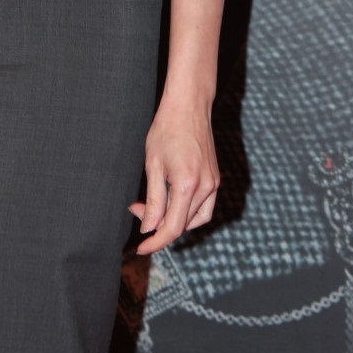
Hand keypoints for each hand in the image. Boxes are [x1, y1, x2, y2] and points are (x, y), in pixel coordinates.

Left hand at [128, 96, 219, 255]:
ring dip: (174, 221)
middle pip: (183, 225)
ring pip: (195, 219)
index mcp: (188, 184)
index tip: (141, 247)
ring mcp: (214, 184)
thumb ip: (154, 200)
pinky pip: (204, 208)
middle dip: (159, 226)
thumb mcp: (153, 164)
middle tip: (137, 210)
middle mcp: (206, 188)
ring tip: (153, 209)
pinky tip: (172, 206)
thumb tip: (149, 228)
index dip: (156, 241)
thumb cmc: (167, 129)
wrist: (189, 106)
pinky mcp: (215, 179)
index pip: (172, 227)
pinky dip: (189, 214)